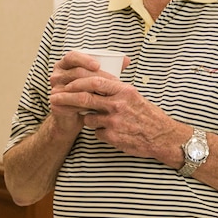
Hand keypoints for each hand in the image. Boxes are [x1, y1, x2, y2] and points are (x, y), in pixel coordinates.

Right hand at [48, 50, 129, 120]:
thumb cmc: (86, 95)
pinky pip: (73, 101)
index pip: (72, 56)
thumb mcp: (95, 80)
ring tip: (109, 94)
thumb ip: (108, 69)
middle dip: (96, 76)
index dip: (84, 59)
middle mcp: (57, 75)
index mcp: (64, 65)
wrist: (73, 118)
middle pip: (76, 72)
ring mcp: (54, 89)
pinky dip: (87, 103)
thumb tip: (127, 59)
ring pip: (76, 86)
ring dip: (94, 90)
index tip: (98, 65)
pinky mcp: (56, 102)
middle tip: (112, 82)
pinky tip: (99, 105)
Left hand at [53, 61, 185, 162]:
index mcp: (124, 91)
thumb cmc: (148, 115)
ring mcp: (115, 122)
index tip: (67, 83)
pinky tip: (110, 132)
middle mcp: (119, 105)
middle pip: (85, 99)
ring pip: (88, 118)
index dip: (77, 82)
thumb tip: (94, 81)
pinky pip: (97, 133)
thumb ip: (115, 89)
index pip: (95, 81)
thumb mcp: (134, 96)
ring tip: (96, 120)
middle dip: (67, 98)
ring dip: (87, 119)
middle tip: (54, 98)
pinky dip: (98, 132)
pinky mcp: (114, 137)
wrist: (163, 137)